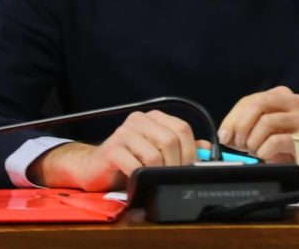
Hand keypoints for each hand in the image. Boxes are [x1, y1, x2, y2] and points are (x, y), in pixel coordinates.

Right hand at [28, 110, 196, 190]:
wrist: (92, 168)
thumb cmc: (126, 161)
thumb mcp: (156, 152)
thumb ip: (180, 147)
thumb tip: (206, 147)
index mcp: (152, 118)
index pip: (182, 128)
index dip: (191, 151)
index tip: (190, 168)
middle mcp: (139, 120)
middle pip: (170, 140)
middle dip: (177, 164)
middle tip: (173, 178)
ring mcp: (124, 133)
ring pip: (155, 154)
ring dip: (159, 173)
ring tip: (154, 180)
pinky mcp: (112, 149)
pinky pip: (136, 165)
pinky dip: (141, 177)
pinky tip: (138, 180)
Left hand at [217, 85, 298, 161]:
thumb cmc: (287, 144)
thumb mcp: (265, 130)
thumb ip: (245, 126)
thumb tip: (225, 134)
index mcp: (281, 95)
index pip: (249, 100)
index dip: (232, 119)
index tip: (224, 135)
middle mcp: (294, 101)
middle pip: (257, 104)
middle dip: (241, 126)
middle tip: (239, 144)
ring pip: (266, 122)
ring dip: (253, 141)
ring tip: (256, 151)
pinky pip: (276, 141)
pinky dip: (265, 150)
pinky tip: (267, 155)